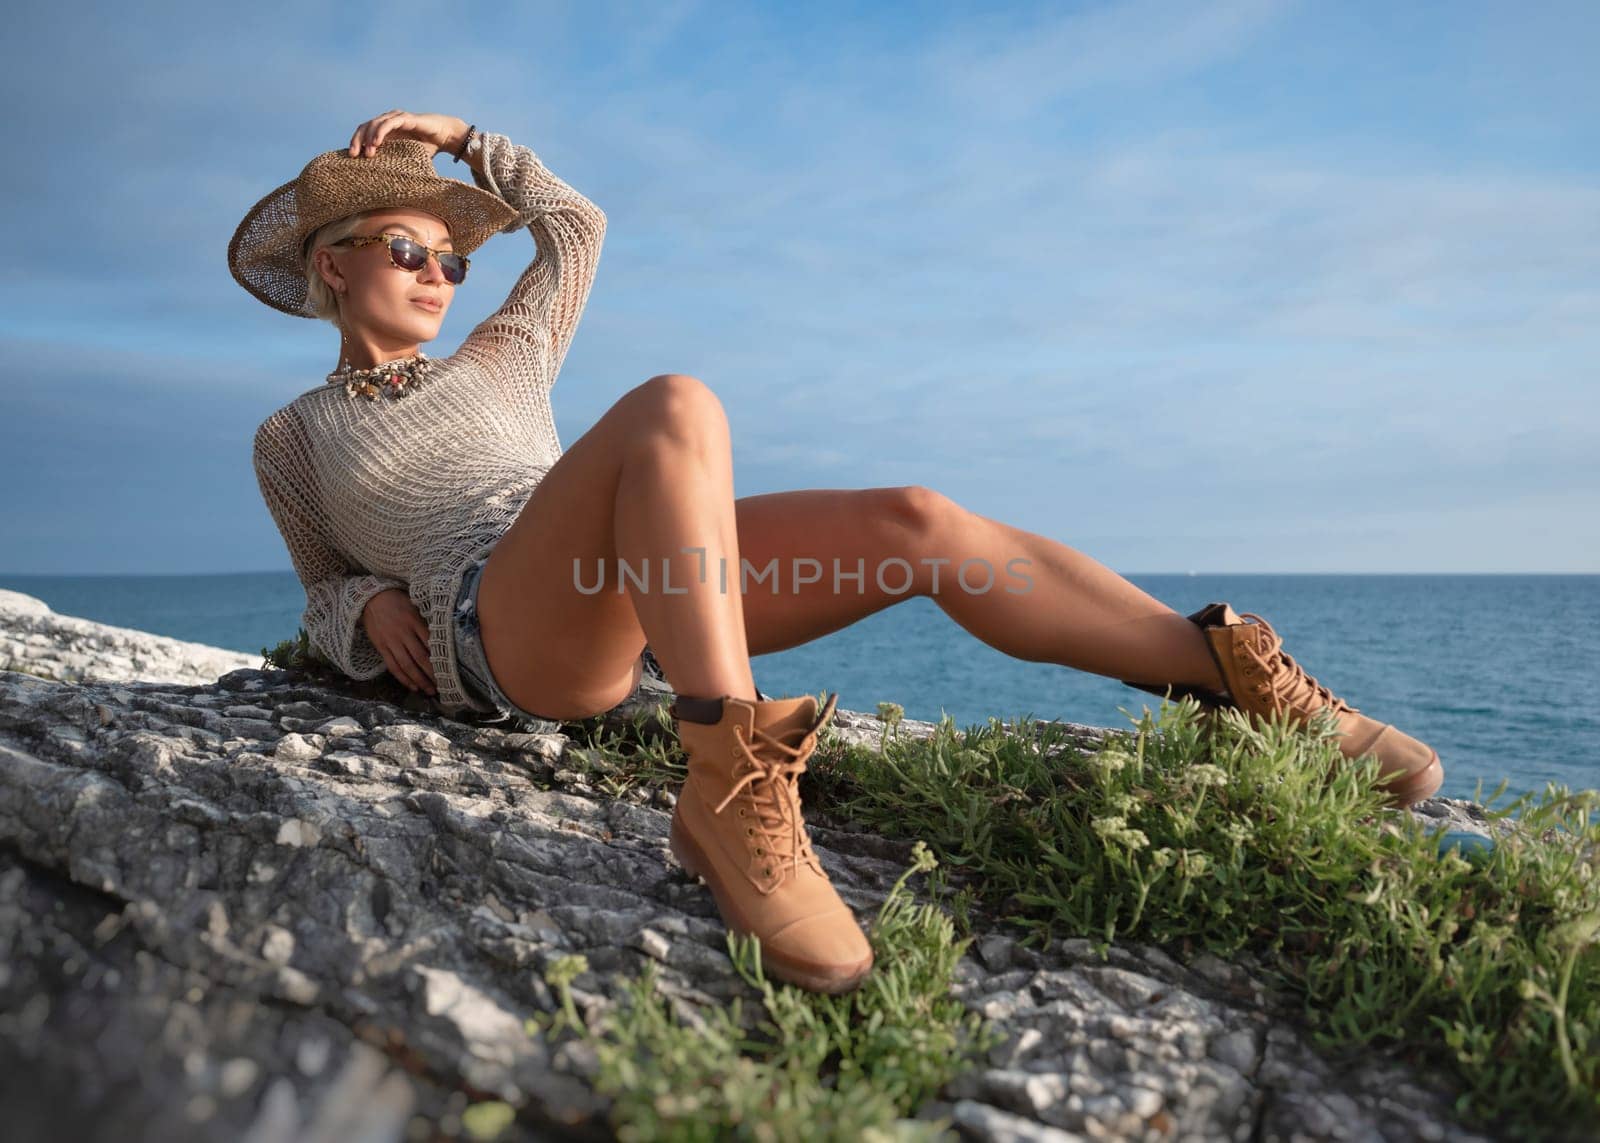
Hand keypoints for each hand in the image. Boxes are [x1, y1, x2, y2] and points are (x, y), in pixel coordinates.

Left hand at [347, 110, 469, 160]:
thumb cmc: (427, 147)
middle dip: (357, 140)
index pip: (364, 132)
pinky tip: (376, 143)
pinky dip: (380, 132)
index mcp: (386, 129)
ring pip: (374, 124)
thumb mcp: (406, 156)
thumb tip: (383, 182)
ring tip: (367, 153)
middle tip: (353, 155)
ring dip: (368, 138)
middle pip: (365, 126)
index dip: (356, 142)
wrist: (445, 137)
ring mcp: (396, 117)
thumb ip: (394, 162)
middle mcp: (388, 120)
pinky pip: (389, 124)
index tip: (352, 157)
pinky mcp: (405, 118)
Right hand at [361, 588, 437, 696]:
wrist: (372, 598)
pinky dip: (403, 678)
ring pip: (407, 665)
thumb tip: (442, 639)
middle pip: (421, 657)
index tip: (450, 669)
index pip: (431, 643)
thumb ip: (425, 623)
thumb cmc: (398, 602)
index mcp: (414, 621)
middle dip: (432, 673)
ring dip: (419, 680)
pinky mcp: (381, 647)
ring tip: (429, 690)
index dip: (440, 658)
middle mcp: (403, 632)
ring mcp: (391, 641)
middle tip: (444, 685)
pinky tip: (413, 686)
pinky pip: (393, 666)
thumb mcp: (415, 607)